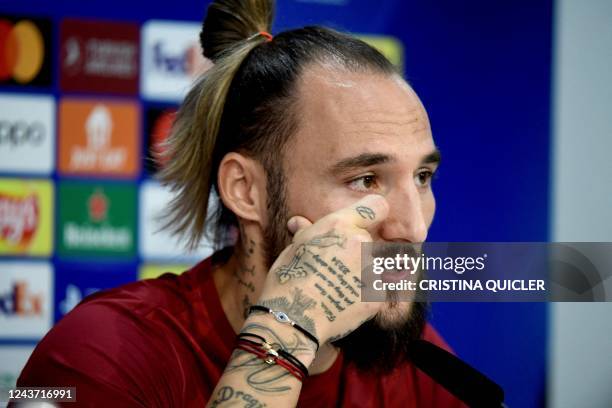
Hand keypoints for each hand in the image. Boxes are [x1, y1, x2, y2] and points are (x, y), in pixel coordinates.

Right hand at [255, 194, 388, 347]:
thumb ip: (308, 232)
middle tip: (338, 267)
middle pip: (371, 242)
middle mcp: (361, 243)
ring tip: (339, 288)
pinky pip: (377, 290)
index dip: (374, 214)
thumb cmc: (289, 279)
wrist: (293, 317)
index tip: (368, 223)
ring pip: (376, 267)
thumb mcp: (295, 248)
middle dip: (359, 252)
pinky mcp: (378, 296)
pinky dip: (365, 295)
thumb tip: (298, 222)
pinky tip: (346, 302)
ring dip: (363, 274)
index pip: (377, 206)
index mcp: (341, 226)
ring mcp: (372, 270)